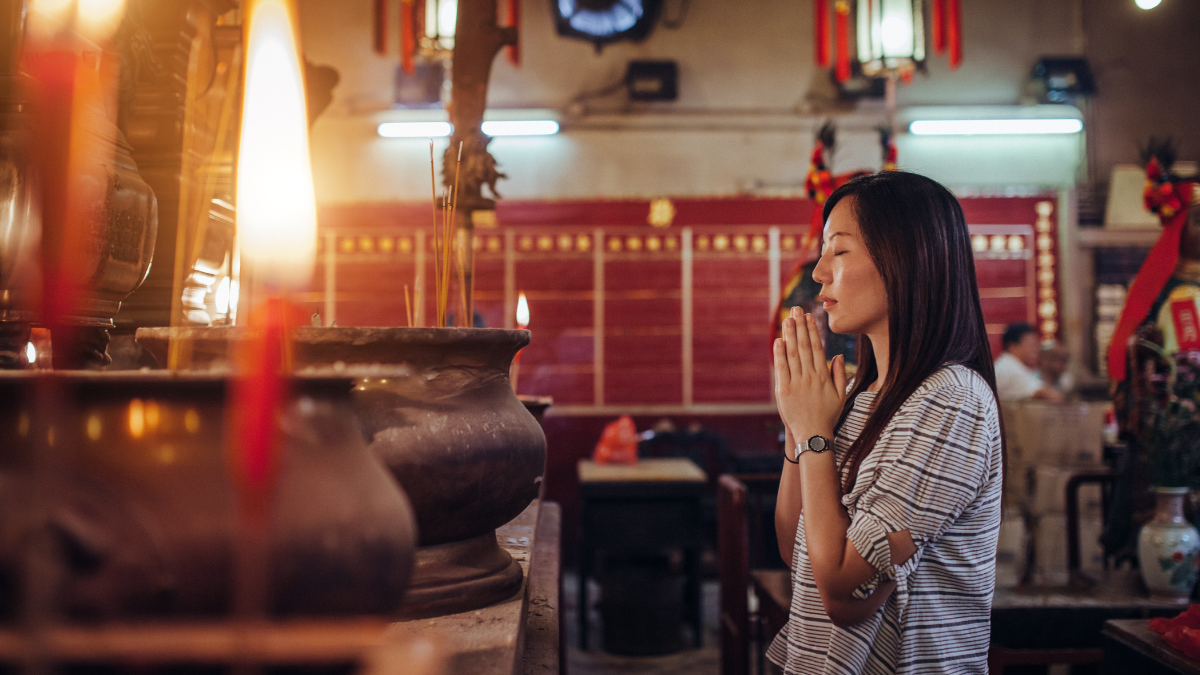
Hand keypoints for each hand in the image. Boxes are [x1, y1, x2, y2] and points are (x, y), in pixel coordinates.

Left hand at [774, 307, 846, 443]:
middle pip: (804, 346)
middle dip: (800, 326)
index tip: (809, 316)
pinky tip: (778, 340)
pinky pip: (782, 368)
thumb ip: (840, 374)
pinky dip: (779, 354)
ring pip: (793, 354)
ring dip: (790, 335)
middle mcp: (810, 377)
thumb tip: (839, 355)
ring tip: (787, 319)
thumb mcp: (841, 395)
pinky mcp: (784, 390)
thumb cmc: (827, 415)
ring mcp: (797, 383)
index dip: (812, 330)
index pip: (817, 347)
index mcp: (824, 376)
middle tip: (796, 309)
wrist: (813, 435)